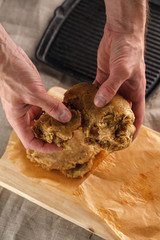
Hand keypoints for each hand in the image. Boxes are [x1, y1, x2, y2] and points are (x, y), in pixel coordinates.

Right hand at [0, 36, 70, 152]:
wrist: (7, 57)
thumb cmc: (12, 74)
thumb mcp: (34, 93)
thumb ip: (51, 106)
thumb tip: (66, 118)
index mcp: (18, 119)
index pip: (31, 142)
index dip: (45, 147)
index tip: (60, 146)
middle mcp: (23, 116)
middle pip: (37, 133)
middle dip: (51, 136)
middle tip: (67, 135)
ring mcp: (28, 107)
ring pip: (42, 121)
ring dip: (54, 123)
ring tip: (68, 123)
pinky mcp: (34, 98)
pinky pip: (45, 108)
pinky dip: (54, 110)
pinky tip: (63, 108)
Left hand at [94, 26, 145, 138]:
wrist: (121, 33)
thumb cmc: (129, 50)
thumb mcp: (123, 70)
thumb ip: (111, 87)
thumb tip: (100, 103)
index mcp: (135, 91)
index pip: (136, 115)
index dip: (133, 129)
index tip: (127, 141)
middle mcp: (124, 90)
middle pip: (119, 112)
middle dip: (112, 123)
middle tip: (103, 134)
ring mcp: (112, 85)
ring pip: (106, 102)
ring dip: (99, 111)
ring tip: (90, 122)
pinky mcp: (102, 78)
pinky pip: (96, 91)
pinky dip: (91, 97)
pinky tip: (84, 104)